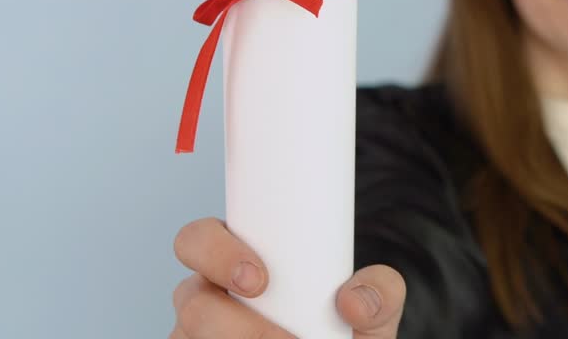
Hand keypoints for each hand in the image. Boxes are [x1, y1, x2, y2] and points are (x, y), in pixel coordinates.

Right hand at [170, 217, 405, 337]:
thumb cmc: (342, 331)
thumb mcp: (372, 310)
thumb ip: (380, 292)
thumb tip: (353, 300)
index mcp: (238, 260)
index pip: (198, 239)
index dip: (216, 252)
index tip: (258, 280)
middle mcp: (207, 299)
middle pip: (187, 297)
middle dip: (222, 318)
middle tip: (275, 338)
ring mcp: (196, 336)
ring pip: (189, 336)